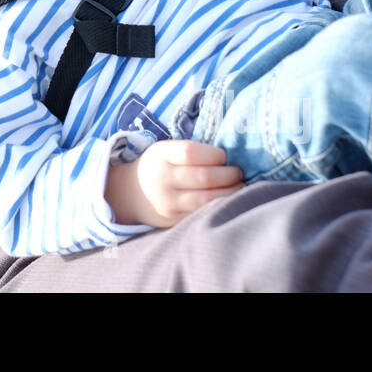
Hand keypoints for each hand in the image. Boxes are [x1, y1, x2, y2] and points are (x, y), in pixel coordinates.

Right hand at [105, 140, 243, 227]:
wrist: (131, 194)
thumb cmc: (159, 166)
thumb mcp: (166, 151)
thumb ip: (191, 152)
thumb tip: (230, 157)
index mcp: (161, 155)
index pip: (190, 153)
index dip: (213, 154)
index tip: (224, 156)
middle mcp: (163, 179)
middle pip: (204, 177)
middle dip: (229, 175)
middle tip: (239, 172)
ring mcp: (169, 203)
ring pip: (207, 200)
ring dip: (230, 193)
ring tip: (240, 186)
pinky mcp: (175, 220)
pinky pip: (203, 214)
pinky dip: (221, 206)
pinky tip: (229, 200)